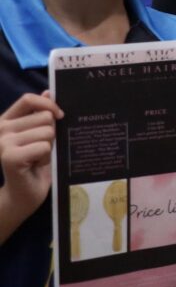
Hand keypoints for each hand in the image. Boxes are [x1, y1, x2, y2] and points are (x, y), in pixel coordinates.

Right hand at [0, 92, 61, 223]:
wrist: (22, 195)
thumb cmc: (32, 164)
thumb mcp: (37, 135)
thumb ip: (39, 115)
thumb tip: (48, 91)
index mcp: (5, 121)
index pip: (28, 99)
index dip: (48, 104)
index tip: (59, 115)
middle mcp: (0, 129)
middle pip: (44, 116)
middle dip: (50, 134)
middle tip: (39, 150)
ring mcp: (3, 142)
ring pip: (47, 132)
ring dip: (48, 147)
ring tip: (36, 158)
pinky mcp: (10, 156)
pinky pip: (44, 146)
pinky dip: (45, 157)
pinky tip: (34, 165)